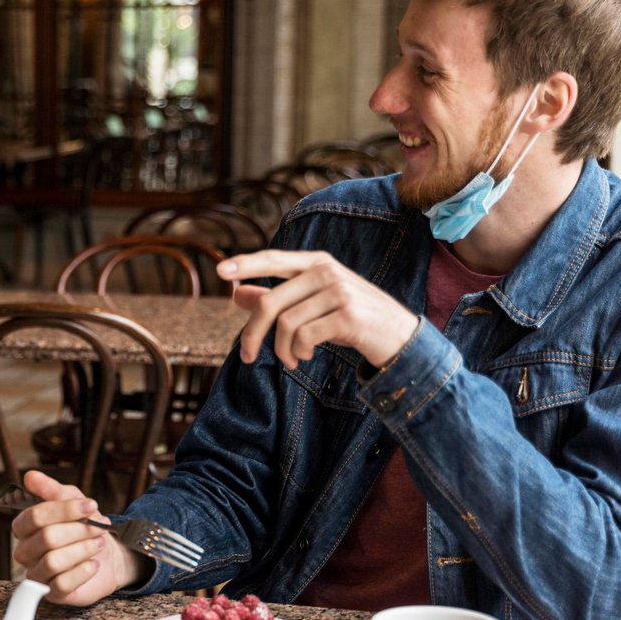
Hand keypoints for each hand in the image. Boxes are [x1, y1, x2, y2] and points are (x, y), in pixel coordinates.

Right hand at [9, 470, 144, 604]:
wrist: (108, 556)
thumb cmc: (84, 526)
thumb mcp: (72, 501)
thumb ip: (52, 490)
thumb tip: (30, 476)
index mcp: (25, 528)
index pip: (34, 517)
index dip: (64, 510)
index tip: (90, 505)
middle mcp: (25, 552)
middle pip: (46, 538)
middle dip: (78, 530)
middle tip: (98, 526)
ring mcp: (38, 574)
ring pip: (53, 561)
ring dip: (82, 549)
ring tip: (99, 543)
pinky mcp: (53, 593)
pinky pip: (62, 584)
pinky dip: (83, 571)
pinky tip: (94, 564)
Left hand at [219, 250, 417, 368]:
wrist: (400, 338)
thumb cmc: (352, 320)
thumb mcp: (313, 306)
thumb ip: (278, 298)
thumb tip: (237, 293)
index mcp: (317, 263)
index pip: (274, 259)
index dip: (246, 264)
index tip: (220, 270)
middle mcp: (327, 271)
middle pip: (271, 301)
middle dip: (253, 333)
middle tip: (246, 356)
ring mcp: (339, 291)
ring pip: (286, 324)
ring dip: (281, 350)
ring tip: (291, 360)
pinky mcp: (348, 315)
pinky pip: (304, 336)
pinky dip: (298, 353)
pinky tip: (304, 357)